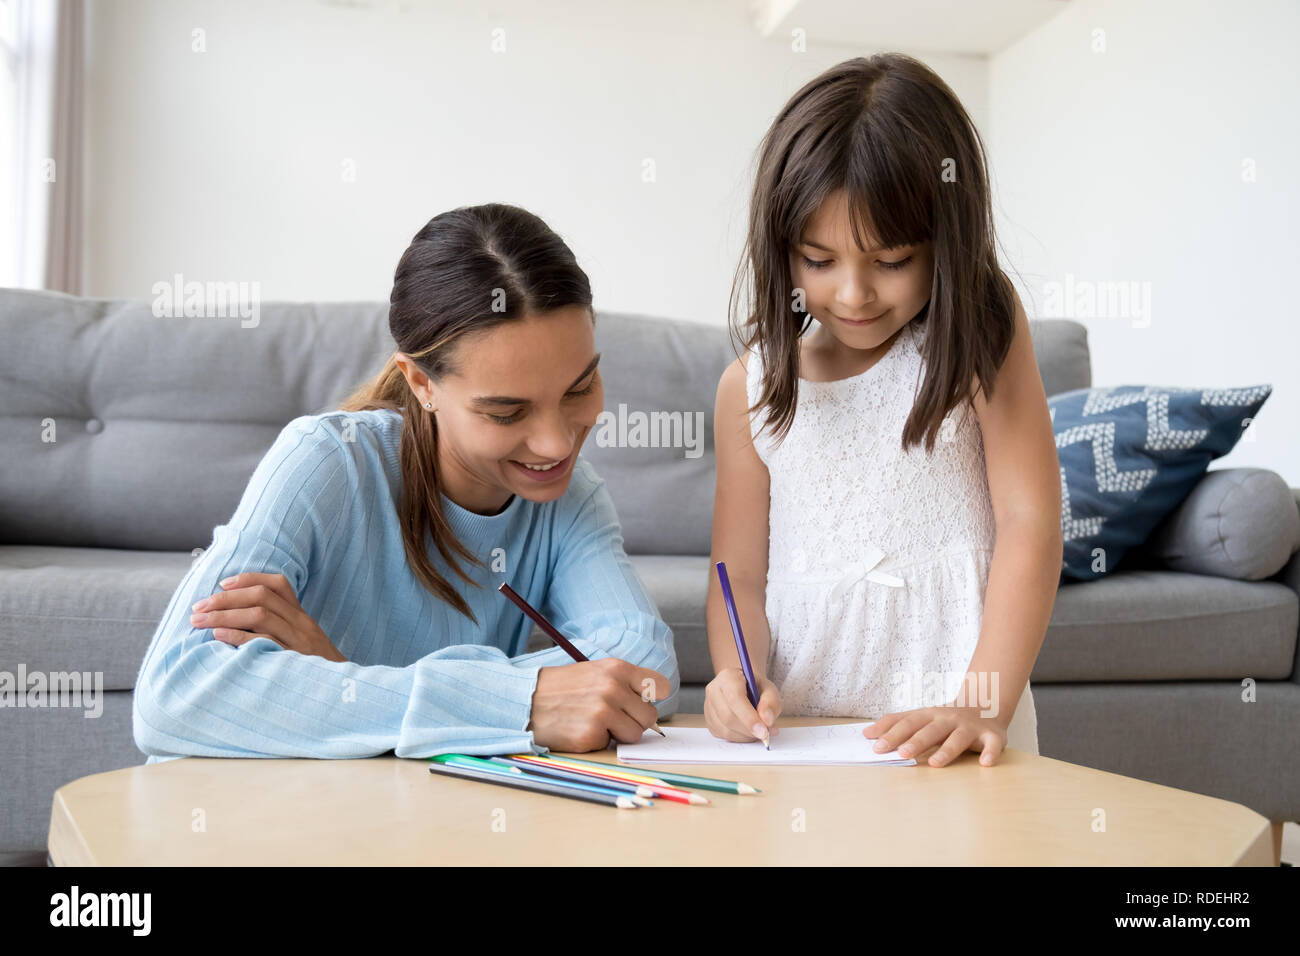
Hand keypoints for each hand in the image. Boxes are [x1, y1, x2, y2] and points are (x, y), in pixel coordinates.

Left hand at [189, 572, 346, 662]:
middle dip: (226, 598)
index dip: (249, 579)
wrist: (342, 693)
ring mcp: (298, 641)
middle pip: (262, 597)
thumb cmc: (314, 671)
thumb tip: (236, 622)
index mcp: (302, 618)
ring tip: (199, 621)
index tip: (223, 583)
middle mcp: (302, 624)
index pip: (279, 585)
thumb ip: (279, 631)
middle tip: (198, 607)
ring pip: (260, 615)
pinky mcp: (292, 660)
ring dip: (224, 615)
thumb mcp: (303, 645)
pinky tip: (217, 635)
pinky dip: (237, 636)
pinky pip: (263, 642)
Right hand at [527, 657, 669, 751]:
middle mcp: (612, 688)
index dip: (652, 698)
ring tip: (594, 722)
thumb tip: (650, 705)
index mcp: (617, 669)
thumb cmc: (561, 688)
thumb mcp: (595, 672)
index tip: (640, 703)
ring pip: (634, 735)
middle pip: (649, 716)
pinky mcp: (590, 735)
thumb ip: (624, 684)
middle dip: (633, 721)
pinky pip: (610, 745)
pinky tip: (579, 729)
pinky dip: (597, 741)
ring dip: (617, 734)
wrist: (524, 701)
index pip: (660, 686)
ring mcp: (602, 712)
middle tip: (611, 717)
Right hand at [704, 667, 781, 741]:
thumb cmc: (755, 687)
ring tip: (759, 730)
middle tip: (766, 733)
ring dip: (746, 736)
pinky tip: (748, 730)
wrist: (743, 686)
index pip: (735, 699)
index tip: (763, 731)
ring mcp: (708, 707)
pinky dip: (740, 738)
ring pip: (725, 730)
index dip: (749, 717)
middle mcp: (713, 690)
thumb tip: (767, 721)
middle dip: (749, 729)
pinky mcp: (709, 721)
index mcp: (728, 677)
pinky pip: (724, 736)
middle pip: (728, 717)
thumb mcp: (769, 689)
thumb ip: (771, 703)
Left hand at [863, 703, 1009, 766]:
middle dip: (915, 741)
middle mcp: (948, 719)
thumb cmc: (944, 718)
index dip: (892, 733)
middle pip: (930, 730)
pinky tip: (985, 763)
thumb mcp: (920, 716)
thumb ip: (895, 724)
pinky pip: (993, 744)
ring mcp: (970, 727)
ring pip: (958, 738)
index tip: (876, 745)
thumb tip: (866, 733)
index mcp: (929, 714)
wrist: (985, 703)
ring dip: (946, 750)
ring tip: (935, 763)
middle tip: (901, 754)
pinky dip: (990, 753)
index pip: (908, 722)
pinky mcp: (992, 736)